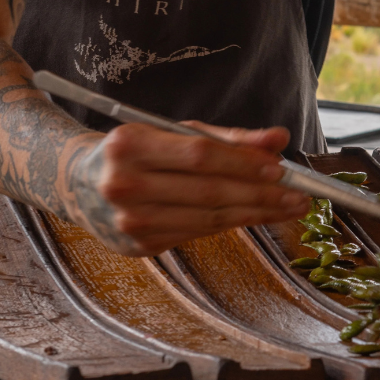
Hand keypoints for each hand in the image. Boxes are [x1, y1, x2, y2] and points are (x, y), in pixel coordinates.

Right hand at [67, 121, 306, 255]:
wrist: (80, 183)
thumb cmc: (137, 150)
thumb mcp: (174, 132)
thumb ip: (228, 137)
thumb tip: (278, 140)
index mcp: (129, 144)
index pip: (200, 155)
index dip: (244, 163)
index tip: (281, 169)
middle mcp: (123, 184)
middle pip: (208, 191)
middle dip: (260, 194)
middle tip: (299, 196)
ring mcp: (129, 221)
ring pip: (207, 218)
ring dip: (254, 214)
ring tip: (288, 208)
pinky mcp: (138, 247)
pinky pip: (197, 233)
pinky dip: (230, 224)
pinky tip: (254, 216)